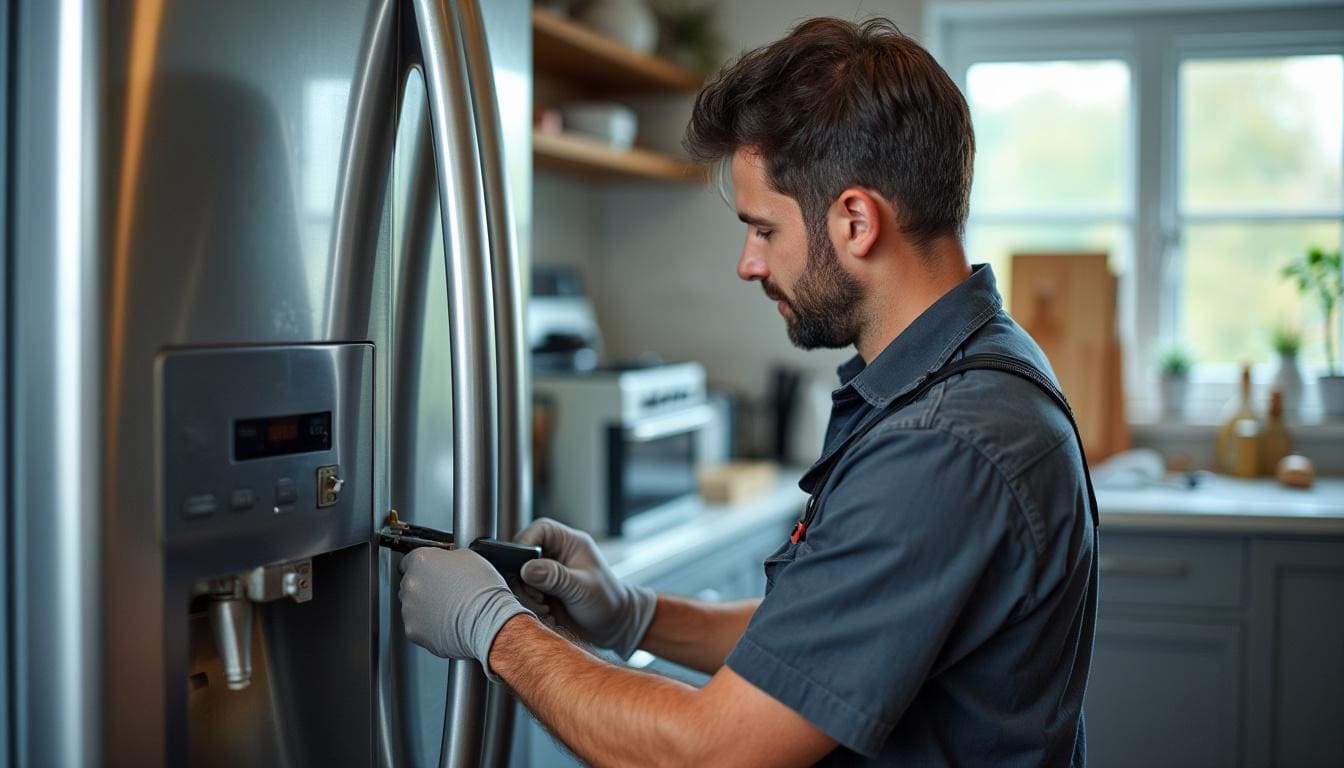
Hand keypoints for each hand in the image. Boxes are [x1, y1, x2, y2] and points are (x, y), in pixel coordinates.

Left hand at [398, 547, 533, 679]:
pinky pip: (417, 626)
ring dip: (426, 607)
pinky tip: (446, 623)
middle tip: (445, 593)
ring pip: (413, 606)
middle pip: (410, 584)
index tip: (431, 573)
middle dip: (424, 588)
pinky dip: (428, 626)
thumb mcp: (470, 558)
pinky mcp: (412, 630)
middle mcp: (410, 583)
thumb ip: (448, 559)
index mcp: (421, 560)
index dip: (423, 568)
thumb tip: (446, 564)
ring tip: (449, 610)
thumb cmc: (483, 591)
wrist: (488, 621)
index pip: (409, 561)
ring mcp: (409, 608)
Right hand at [516, 518, 655, 658]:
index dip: (526, 542)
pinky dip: (529, 604)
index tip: (522, 566)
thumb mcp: (583, 588)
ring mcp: (547, 573)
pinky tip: (545, 613)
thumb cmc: (607, 601)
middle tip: (538, 596)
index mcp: (570, 543)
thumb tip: (527, 569)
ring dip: (527, 594)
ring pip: (520, 576)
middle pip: (524, 554)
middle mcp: (556, 555)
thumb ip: (556, 577)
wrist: (613, 624)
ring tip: (545, 608)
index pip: (540, 529)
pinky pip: (524, 593)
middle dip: (525, 577)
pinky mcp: (542, 591)